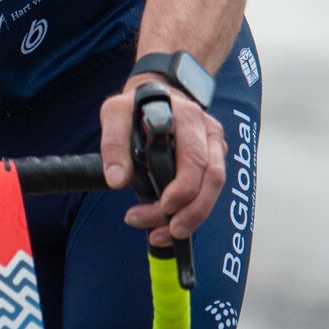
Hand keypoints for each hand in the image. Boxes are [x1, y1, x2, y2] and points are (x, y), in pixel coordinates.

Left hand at [99, 76, 225, 245]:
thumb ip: (113, 144)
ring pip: (215, 188)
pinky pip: (211, 191)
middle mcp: (207, 130)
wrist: (155, 94)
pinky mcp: (215, 160)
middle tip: (158, 229)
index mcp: (186, 116)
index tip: (163, 206)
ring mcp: (215, 145)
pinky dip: (193, 212)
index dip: (182, 188)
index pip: (193, 157)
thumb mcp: (114, 113)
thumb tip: (116, 180)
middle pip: (211, 177)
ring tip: (165, 234)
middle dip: (187, 210)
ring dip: (193, 217)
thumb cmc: (135, 107)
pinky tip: (171, 226)